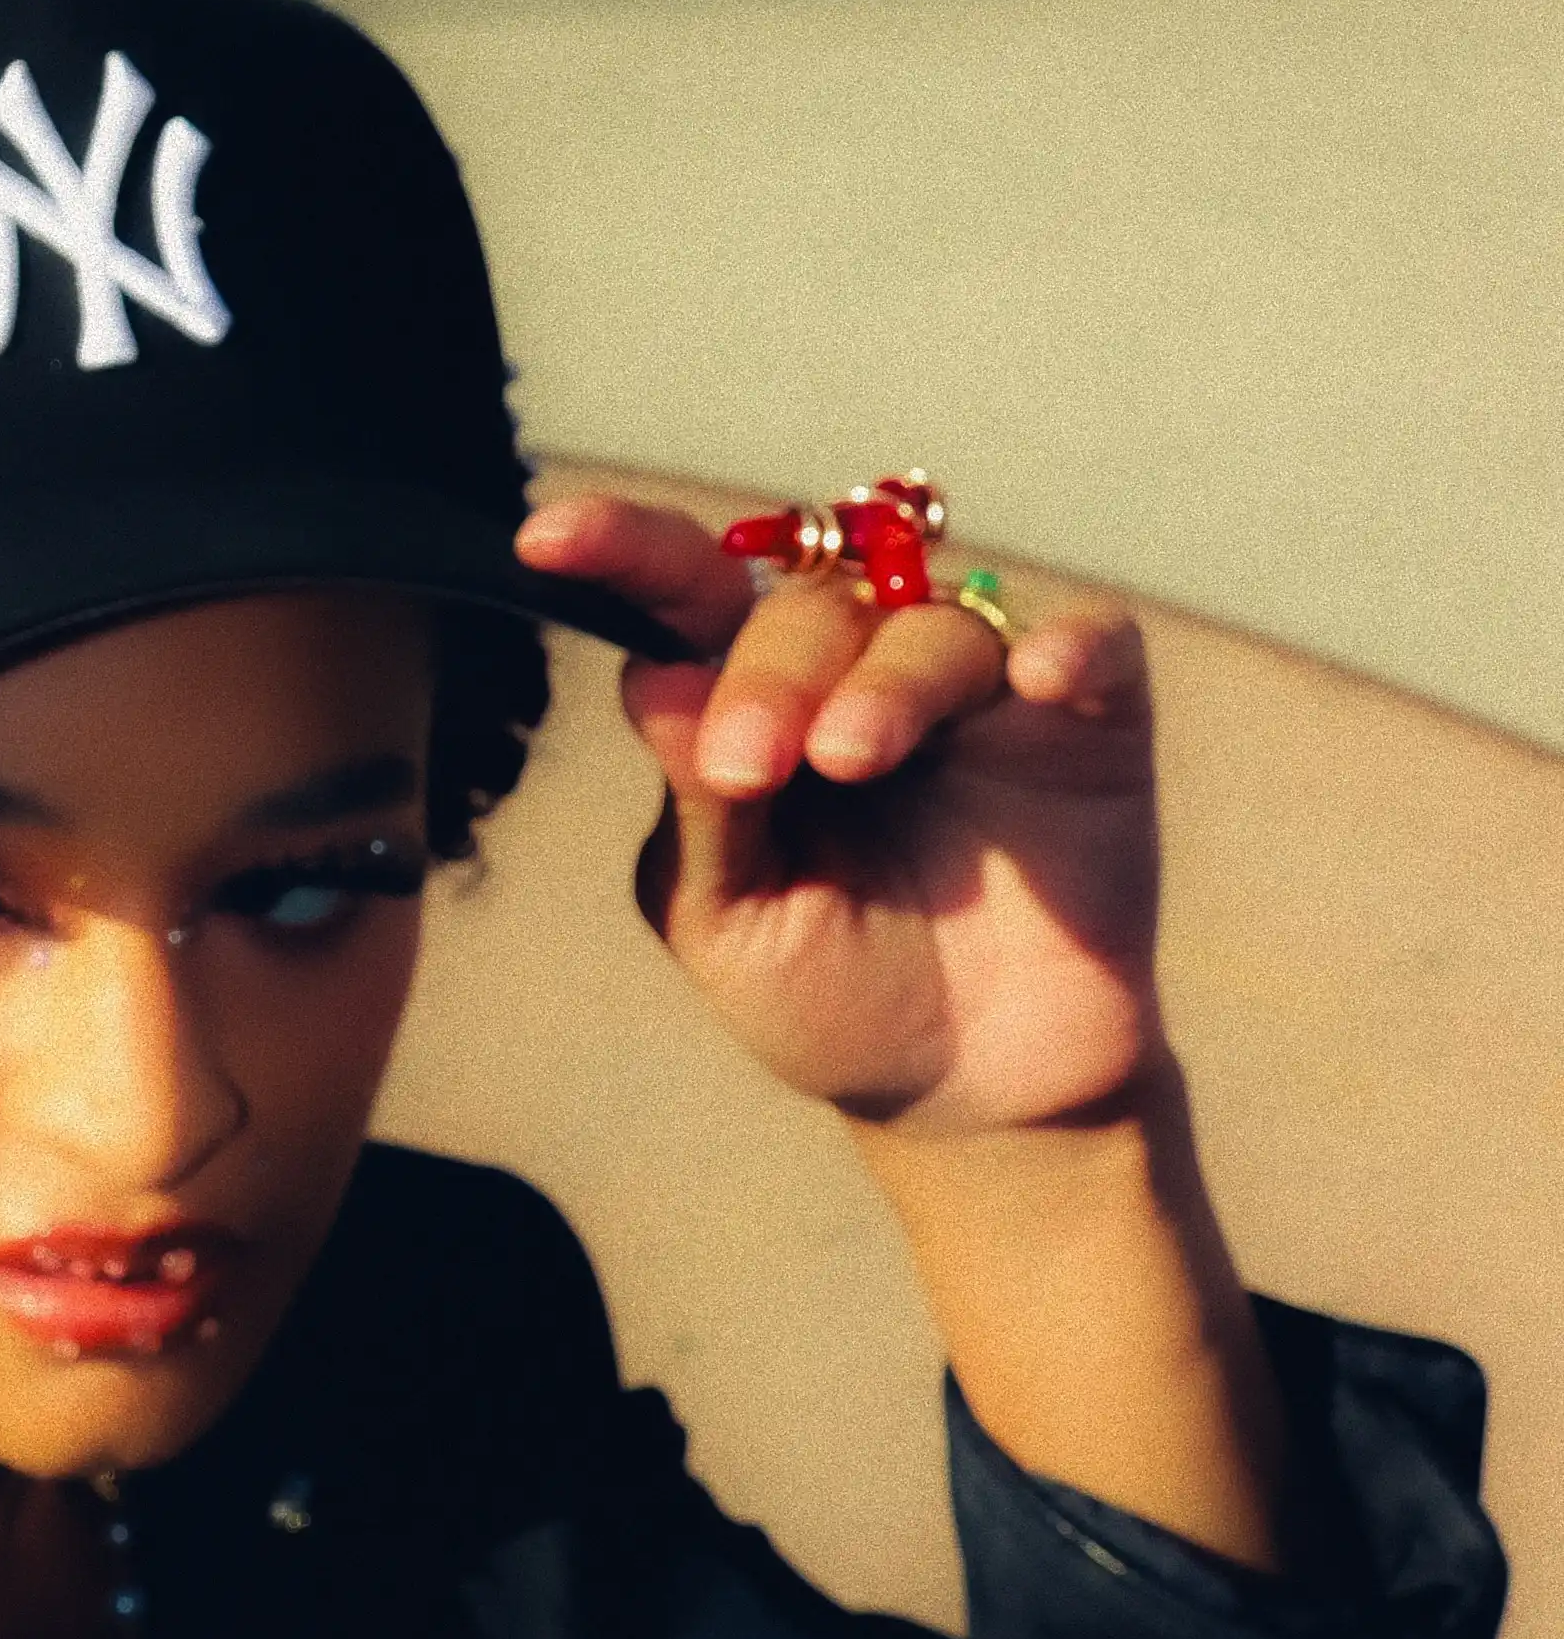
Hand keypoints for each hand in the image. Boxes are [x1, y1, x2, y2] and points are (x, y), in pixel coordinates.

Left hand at [516, 491, 1167, 1138]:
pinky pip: (1091, 644)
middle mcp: (862, 670)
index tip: (546, 540)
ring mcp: (978, 689)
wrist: (967, 1098)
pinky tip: (1037, 678)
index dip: (624, 552)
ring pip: (931, 624)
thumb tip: (649, 679)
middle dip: (765, 675)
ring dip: (883, 680)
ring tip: (849, 757)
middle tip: (745, 763)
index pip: (686, 601)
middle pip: (806, 608)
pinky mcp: (1088, 723)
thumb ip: (696, 808)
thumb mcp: (731, 923)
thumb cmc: (830, 996)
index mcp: (754, 704)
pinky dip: (1066, 645)